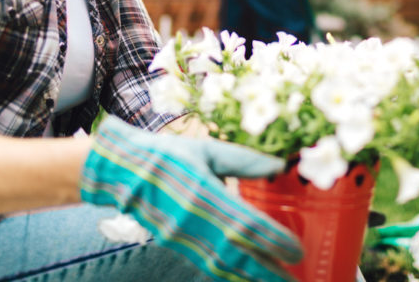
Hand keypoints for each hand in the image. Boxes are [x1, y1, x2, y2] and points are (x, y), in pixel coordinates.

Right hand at [80, 116, 301, 280]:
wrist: (122, 171)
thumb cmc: (168, 155)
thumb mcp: (208, 149)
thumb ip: (244, 161)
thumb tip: (279, 164)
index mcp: (205, 194)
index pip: (246, 225)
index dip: (273, 241)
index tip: (296, 251)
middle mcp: (196, 222)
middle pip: (238, 253)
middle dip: (268, 270)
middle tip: (294, 279)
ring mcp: (184, 238)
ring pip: (223, 265)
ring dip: (251, 278)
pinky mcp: (176, 245)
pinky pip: (208, 266)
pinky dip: (230, 276)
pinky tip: (246, 280)